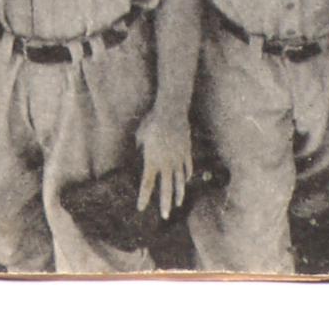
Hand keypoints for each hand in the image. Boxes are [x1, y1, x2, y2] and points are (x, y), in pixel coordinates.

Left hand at [135, 105, 195, 219]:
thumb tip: (140, 151)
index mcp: (152, 161)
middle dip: (165, 204)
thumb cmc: (152, 121)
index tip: (141, 209)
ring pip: (180, 182)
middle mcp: (166, 164)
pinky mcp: (187, 152)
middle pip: (166, 189)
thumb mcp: (140, 135)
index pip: (147, 184)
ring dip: (179, 194)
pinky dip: (187, 176)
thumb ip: (140, 146)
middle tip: (164, 217)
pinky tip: (186, 181)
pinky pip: (187, 168)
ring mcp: (178, 159)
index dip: (144, 198)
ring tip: (178, 204)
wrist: (171, 112)